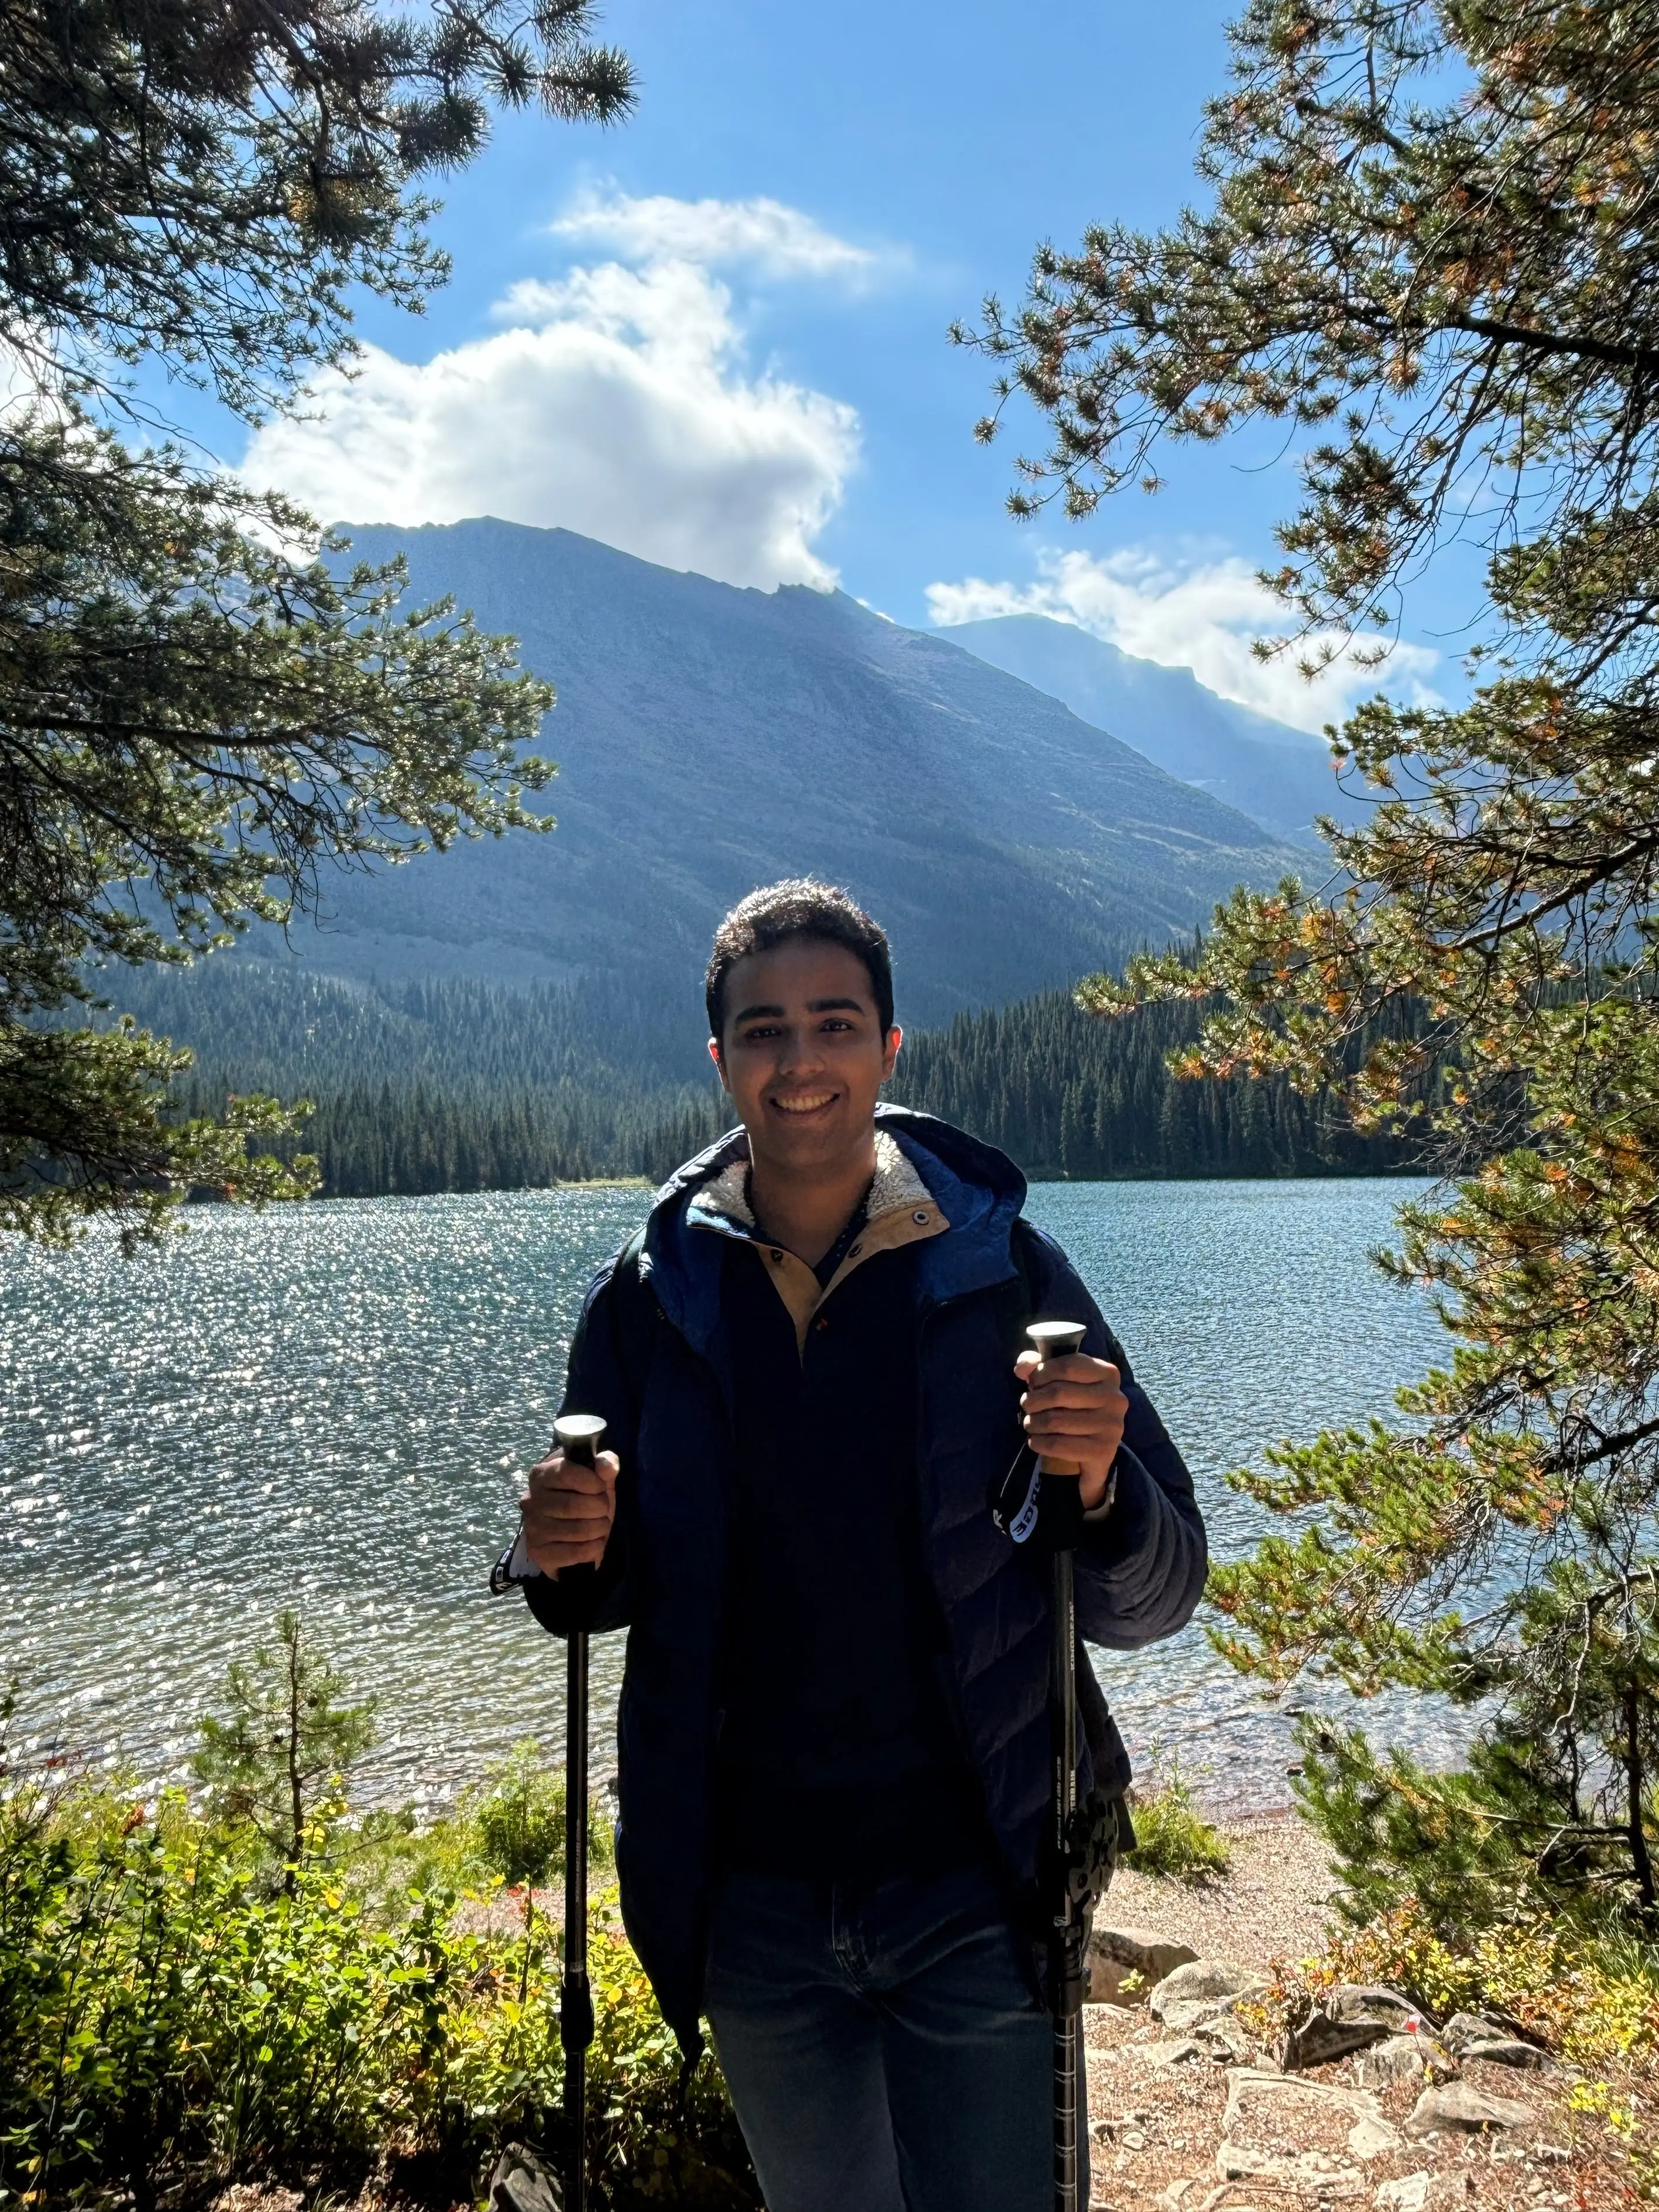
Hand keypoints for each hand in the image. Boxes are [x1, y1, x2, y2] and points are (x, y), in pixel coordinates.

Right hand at [521, 1446, 619, 1577]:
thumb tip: (607, 1466)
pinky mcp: (537, 1552)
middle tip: (604, 1510)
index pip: (566, 1474)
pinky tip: (595, 1543)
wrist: (569, 1533)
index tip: (601, 1488)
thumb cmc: (584, 1498)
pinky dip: (592, 1549)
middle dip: (599, 1508)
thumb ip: (605, 1464)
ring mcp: (531, 1527)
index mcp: (541, 1475)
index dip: (592, 1482)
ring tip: (601, 1525)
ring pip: (575, 1530)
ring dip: (599, 1529)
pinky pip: (573, 1553)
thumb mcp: (597, 1478)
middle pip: (571, 1505)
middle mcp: (530, 1500)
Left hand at [1014, 1348, 1126, 1512]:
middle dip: (1032, 1400)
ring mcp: (1111, 1426)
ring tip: (1030, 1423)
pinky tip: (1036, 1440)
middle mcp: (1115, 1398)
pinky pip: (1057, 1445)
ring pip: (1054, 1421)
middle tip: (1026, 1406)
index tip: (1032, 1384)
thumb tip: (1022, 1368)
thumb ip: (1038, 1366)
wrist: (1094, 1449)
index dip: (1041, 1373)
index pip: (1067, 1366)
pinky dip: (1038, 1442)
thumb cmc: (1074, 1407)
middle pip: (1058, 1393)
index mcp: (1108, 1374)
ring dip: (1032, 1422)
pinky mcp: (1103, 1451)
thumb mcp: (1059, 1380)